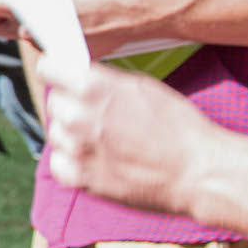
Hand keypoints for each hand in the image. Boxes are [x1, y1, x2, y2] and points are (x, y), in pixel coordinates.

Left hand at [0, 0, 175, 59]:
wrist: (131, 9)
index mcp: (26, 2)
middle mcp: (30, 26)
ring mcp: (44, 44)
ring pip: (25, 36)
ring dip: (31, 26)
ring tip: (60, 12)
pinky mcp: (59, 57)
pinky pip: (47, 48)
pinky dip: (52, 38)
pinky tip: (73, 26)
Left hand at [41, 58, 216, 216]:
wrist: (198, 172)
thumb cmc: (179, 127)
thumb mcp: (142, 87)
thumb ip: (103, 81)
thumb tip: (77, 76)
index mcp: (93, 87)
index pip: (48, 69)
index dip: (57, 73)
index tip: (63, 78)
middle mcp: (78, 115)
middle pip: (54, 103)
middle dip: (71, 105)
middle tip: (97, 115)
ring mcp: (77, 149)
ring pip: (56, 133)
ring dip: (72, 135)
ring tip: (104, 140)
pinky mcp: (81, 178)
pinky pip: (59, 163)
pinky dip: (72, 163)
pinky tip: (95, 159)